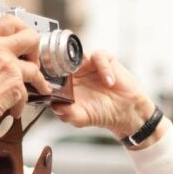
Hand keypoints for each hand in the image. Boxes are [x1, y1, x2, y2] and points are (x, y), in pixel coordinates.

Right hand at [0, 15, 52, 123]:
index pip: (9, 21)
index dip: (22, 29)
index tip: (24, 39)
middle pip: (30, 36)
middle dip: (35, 49)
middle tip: (31, 60)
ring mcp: (7, 64)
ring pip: (35, 67)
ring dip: (37, 79)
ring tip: (35, 87)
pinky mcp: (16, 82)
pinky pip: (28, 91)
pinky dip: (22, 102)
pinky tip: (16, 107)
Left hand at [51, 51, 166, 147]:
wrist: (124, 111)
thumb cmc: (101, 113)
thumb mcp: (81, 117)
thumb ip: (67, 113)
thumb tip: (55, 106)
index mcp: (65, 84)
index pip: (51, 74)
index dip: (48, 75)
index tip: (49, 81)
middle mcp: (74, 72)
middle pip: (61, 60)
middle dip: (61, 65)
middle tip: (66, 76)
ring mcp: (88, 64)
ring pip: (78, 56)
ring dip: (81, 66)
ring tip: (85, 79)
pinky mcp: (104, 59)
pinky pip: (99, 57)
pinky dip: (104, 69)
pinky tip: (109, 83)